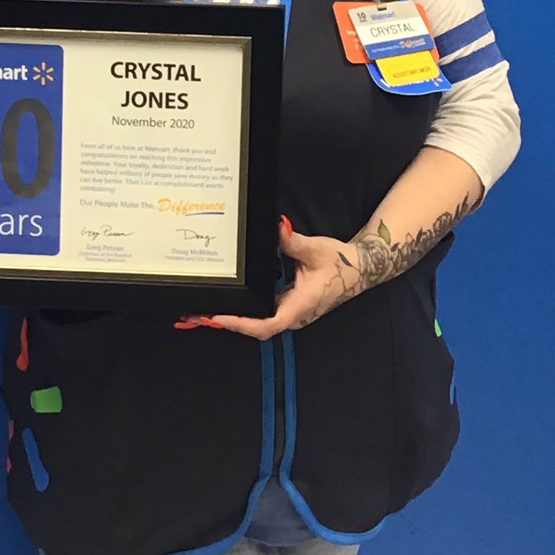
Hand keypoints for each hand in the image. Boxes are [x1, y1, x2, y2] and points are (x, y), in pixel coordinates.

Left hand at [189, 219, 366, 338]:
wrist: (359, 268)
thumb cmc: (340, 263)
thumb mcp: (315, 250)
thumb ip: (292, 242)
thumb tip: (276, 227)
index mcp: (298, 307)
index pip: (265, 324)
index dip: (239, 323)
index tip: (217, 318)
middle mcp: (292, 315)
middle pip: (254, 327)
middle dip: (225, 323)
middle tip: (195, 316)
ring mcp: (290, 312)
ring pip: (256, 323)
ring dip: (231, 319)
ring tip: (201, 313)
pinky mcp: (288, 306)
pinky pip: (261, 313)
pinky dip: (242, 311)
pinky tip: (226, 304)